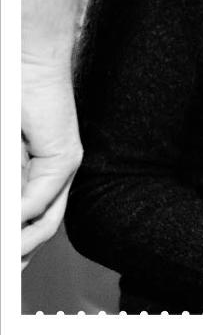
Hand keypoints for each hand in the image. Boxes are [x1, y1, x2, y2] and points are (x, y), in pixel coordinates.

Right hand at [22, 57, 82, 268]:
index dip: (16, 249)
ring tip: (6, 254)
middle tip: (9, 269)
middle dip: (18, 254)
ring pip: (44, 220)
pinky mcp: (64, 156)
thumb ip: (9, 188)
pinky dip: (20, 211)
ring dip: (19, 241)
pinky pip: (41, 195)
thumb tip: (10, 220)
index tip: (9, 266)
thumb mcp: (5, 157)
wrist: (25, 66)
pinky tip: (10, 220)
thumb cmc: (11, 105)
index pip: (29, 226)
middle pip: (39, 230)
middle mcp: (54, 178)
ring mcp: (62, 169)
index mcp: (35, 179)